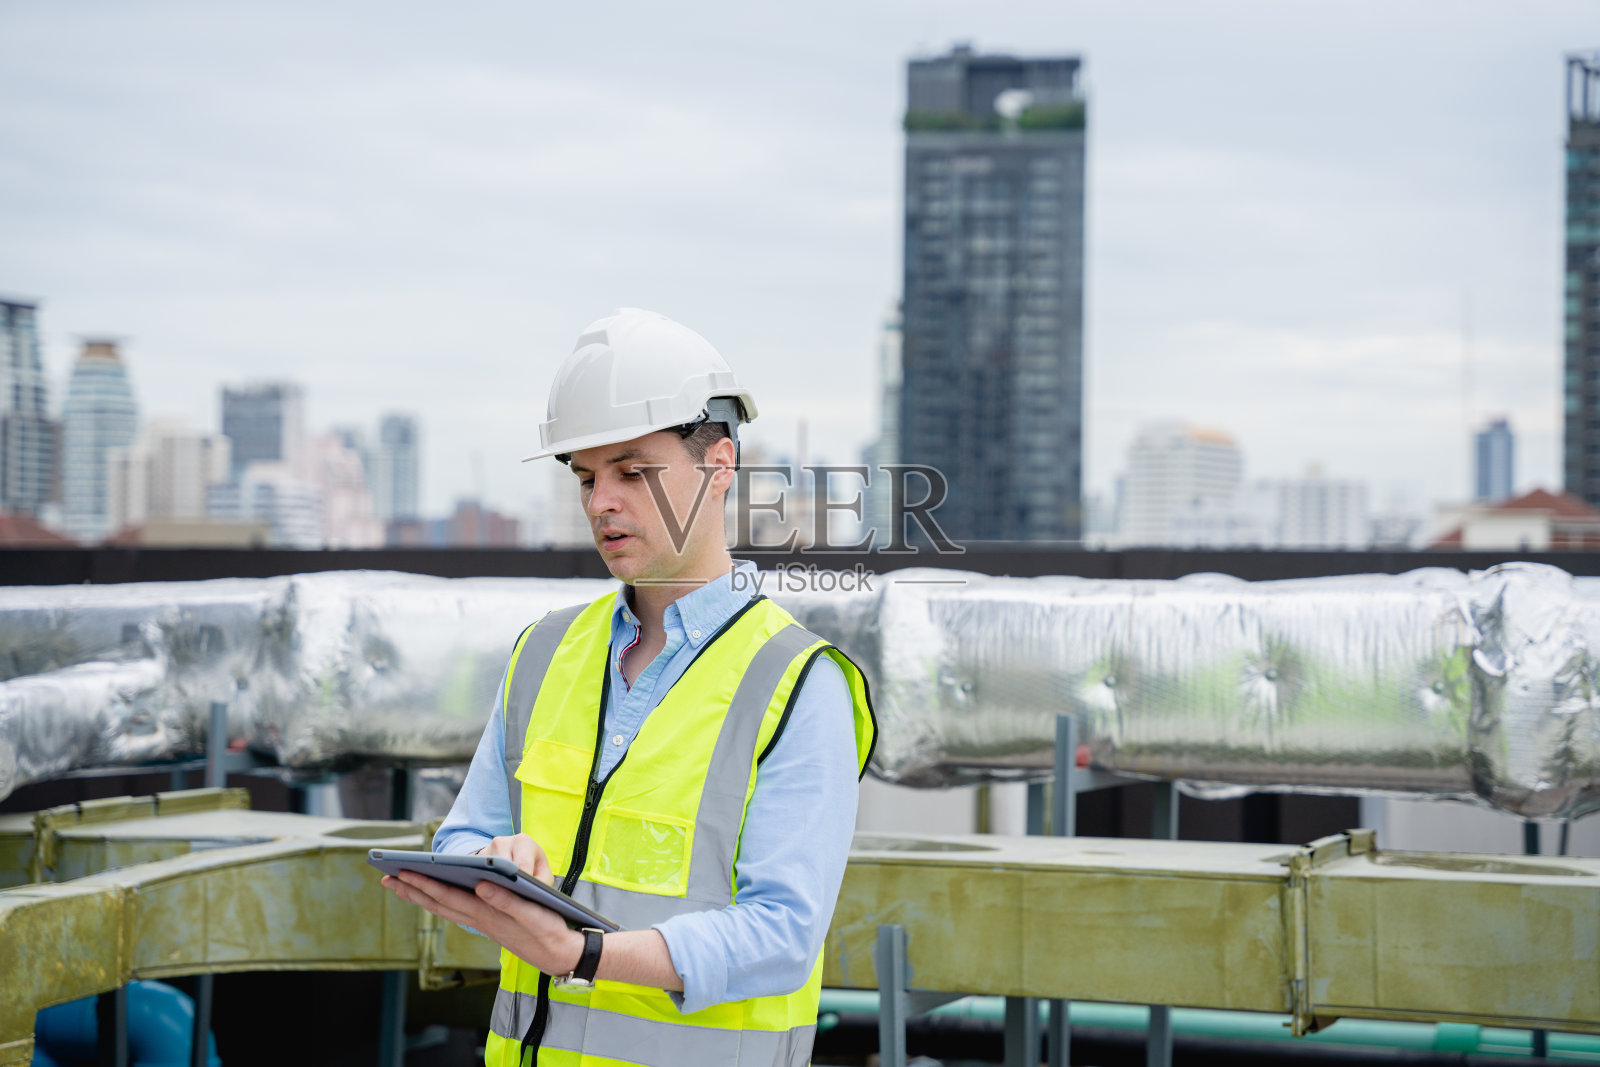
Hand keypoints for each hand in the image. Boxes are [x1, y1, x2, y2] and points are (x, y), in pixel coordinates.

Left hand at [380, 835, 580, 976]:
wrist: (563, 954)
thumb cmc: (551, 930)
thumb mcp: (533, 914)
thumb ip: (506, 901)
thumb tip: (481, 886)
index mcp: (487, 914)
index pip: (448, 897)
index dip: (424, 884)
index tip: (402, 872)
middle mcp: (480, 919)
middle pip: (439, 903)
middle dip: (413, 890)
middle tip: (388, 877)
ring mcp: (484, 923)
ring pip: (446, 908)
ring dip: (422, 896)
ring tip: (403, 885)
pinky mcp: (492, 923)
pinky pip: (458, 911)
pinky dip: (441, 901)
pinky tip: (436, 896)